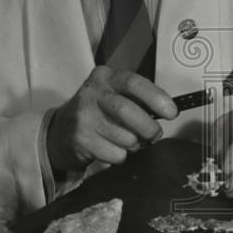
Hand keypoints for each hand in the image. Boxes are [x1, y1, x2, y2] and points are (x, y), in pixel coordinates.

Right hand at [47, 66, 177, 171]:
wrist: (61, 131)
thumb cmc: (98, 111)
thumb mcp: (114, 94)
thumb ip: (138, 98)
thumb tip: (166, 111)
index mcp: (105, 77)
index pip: (134, 83)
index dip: (156, 98)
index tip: (171, 112)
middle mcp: (92, 93)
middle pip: (127, 111)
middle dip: (148, 127)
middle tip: (154, 134)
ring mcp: (83, 117)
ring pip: (124, 136)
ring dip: (135, 144)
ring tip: (129, 140)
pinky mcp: (80, 140)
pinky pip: (115, 154)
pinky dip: (121, 155)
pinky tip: (111, 148)